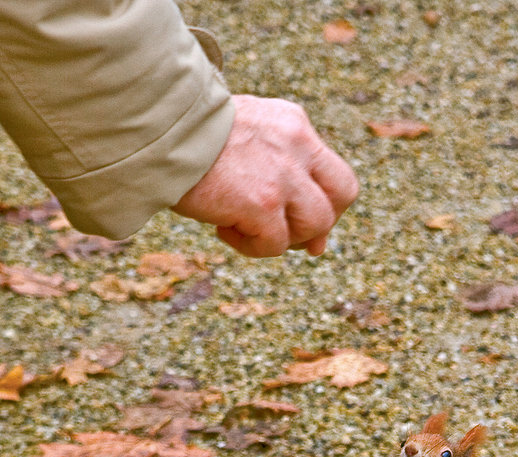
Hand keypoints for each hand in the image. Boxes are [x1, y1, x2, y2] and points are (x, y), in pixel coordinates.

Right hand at [173, 94, 357, 256]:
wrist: (149, 124)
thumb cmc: (185, 136)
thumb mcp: (245, 142)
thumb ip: (280, 176)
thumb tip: (318, 246)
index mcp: (292, 125)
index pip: (334, 173)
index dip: (326, 204)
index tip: (300, 220)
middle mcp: (296, 145)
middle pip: (343, 195)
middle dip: (319, 222)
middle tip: (283, 231)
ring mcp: (283, 175)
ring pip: (316, 224)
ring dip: (284, 237)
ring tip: (243, 225)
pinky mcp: (263, 203)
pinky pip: (276, 245)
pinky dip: (250, 247)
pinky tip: (221, 228)